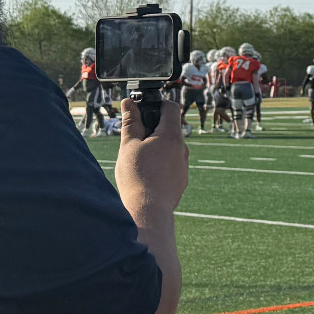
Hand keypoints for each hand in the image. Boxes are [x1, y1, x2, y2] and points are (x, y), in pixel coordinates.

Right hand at [116, 96, 188, 223]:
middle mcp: (182, 148)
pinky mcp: (182, 179)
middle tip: (134, 138)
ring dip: (156, 147)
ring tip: (139, 159)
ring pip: (170, 147)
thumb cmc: (137, 177)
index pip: (171, 107)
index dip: (156, 104)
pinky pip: (172, 163)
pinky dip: (161, 162)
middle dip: (153, 128)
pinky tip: (147, 173)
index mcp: (171, 136)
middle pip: (169, 128)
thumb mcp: (128, 145)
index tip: (142, 111)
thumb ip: (130, 122)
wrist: (149, 210)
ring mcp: (184, 164)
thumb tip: (129, 103)